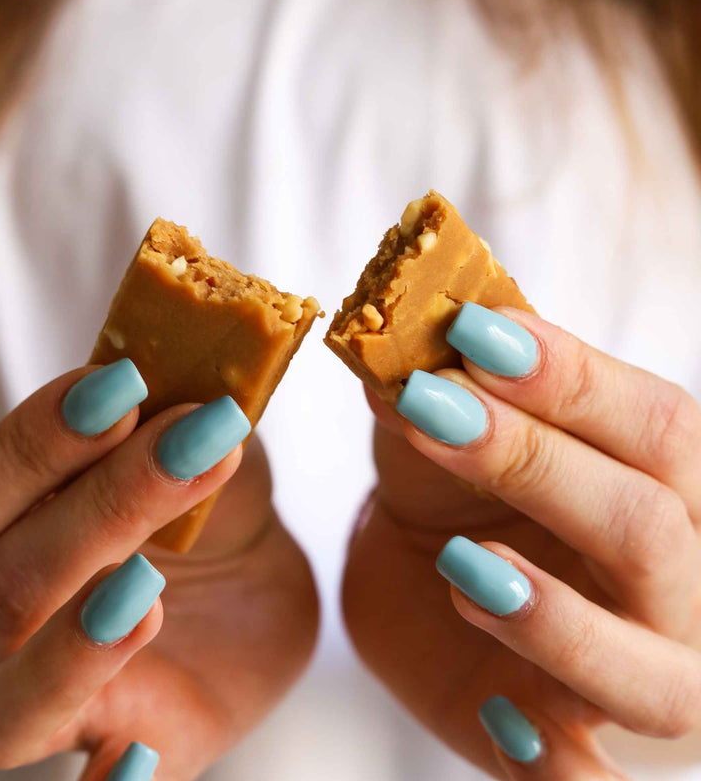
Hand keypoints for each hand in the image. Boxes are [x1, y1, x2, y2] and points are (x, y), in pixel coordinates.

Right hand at [0, 361, 317, 778]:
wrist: (241, 580)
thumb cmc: (187, 495)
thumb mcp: (187, 437)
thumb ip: (176, 405)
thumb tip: (197, 348)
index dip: (33, 443)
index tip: (124, 385)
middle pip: (1, 587)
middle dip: (101, 508)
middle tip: (195, 442)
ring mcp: (41, 704)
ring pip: (9, 709)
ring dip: (76, 645)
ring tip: (148, 588)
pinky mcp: (121, 751)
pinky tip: (139, 752)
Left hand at [343, 303, 700, 779]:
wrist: (424, 579)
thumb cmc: (453, 485)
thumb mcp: (439, 433)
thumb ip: (434, 388)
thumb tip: (396, 341)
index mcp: (666, 484)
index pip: (657, 424)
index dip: (571, 376)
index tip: (472, 331)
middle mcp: (681, 582)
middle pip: (649, 528)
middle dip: (537, 464)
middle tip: (435, 410)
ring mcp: (645, 679)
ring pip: (653, 676)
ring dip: (556, 621)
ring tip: (461, 567)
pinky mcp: (580, 753)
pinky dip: (560, 772)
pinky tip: (499, 720)